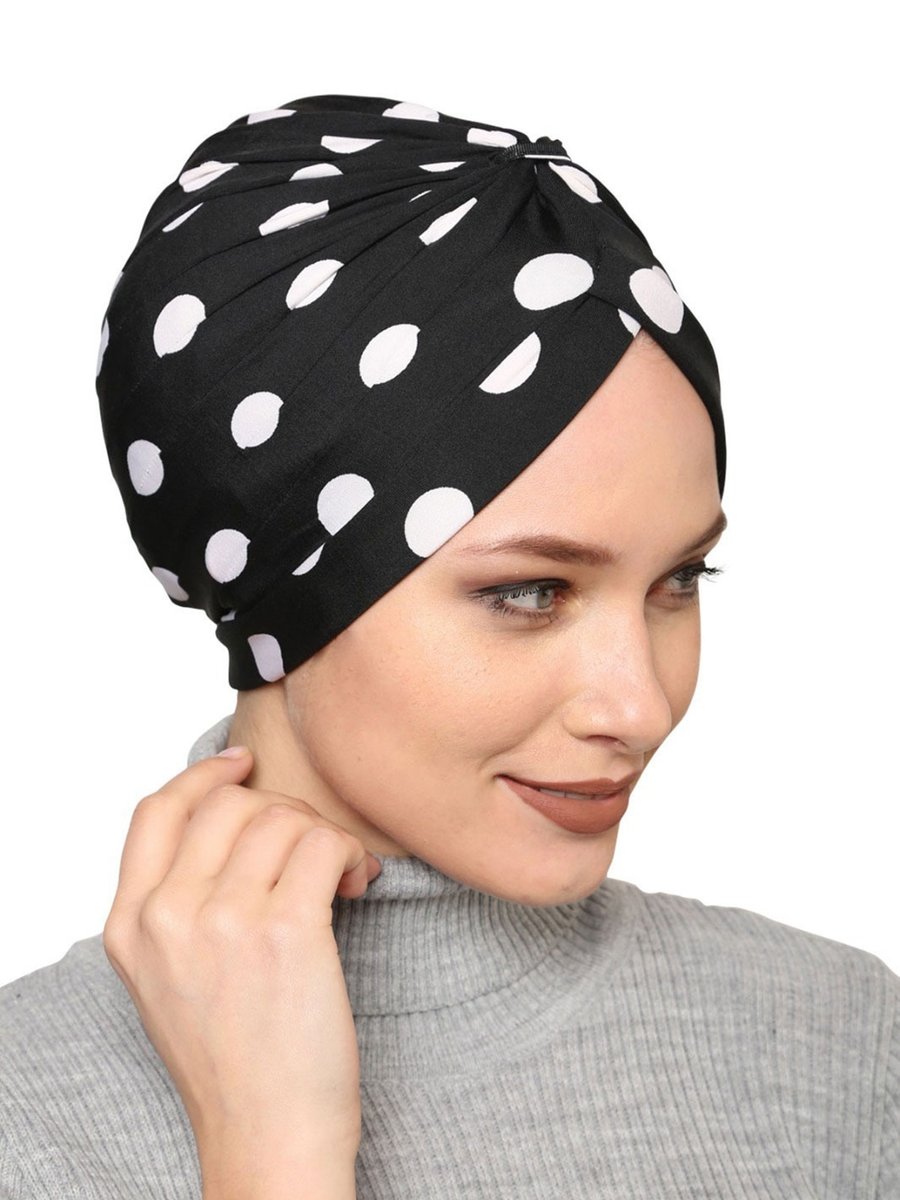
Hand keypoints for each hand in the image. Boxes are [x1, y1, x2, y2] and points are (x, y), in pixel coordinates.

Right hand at [101, 746, 379, 1191]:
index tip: (246, 763)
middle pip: (230, 805)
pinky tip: (359, 885)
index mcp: (130, 926)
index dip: (205, 775)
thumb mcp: (168, 979)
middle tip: (314, 849)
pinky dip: (352, 854)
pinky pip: (324, 844)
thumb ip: (176, 903)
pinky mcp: (286, 933)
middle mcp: (168, 917)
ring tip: (341, 876)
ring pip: (284, 817)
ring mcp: (223, 922)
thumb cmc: (233, 1059)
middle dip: (285, 810)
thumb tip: (234, 819)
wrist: (267, 1136)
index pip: (156, 811)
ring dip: (324, 834)